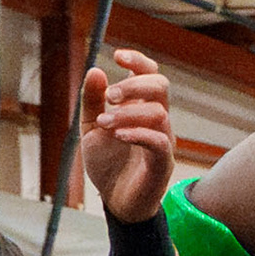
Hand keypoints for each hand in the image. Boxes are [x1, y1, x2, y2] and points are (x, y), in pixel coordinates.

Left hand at [80, 50, 176, 225]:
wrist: (114, 200)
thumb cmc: (107, 163)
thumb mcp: (91, 128)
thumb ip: (91, 102)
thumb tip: (95, 70)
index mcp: (141, 107)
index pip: (150, 75)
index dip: (138, 61)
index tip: (118, 55)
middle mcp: (157, 120)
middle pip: (161, 86)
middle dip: (135, 85)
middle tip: (110, 97)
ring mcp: (163, 140)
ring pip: (158, 113)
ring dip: (128, 114)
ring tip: (104, 123)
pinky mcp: (162, 163)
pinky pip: (159, 142)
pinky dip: (138, 134)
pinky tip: (118, 135)